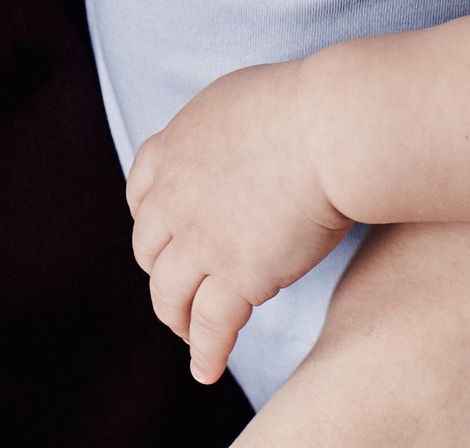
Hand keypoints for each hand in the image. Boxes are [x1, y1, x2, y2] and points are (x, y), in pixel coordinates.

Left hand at [126, 61, 351, 384]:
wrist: (329, 130)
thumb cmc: (304, 106)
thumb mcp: (235, 100)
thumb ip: (220, 130)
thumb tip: (232, 143)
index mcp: (172, 149)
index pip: (140, 194)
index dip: (151, 222)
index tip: (164, 237)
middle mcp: (174, 197)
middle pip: (150, 249)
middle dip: (162, 272)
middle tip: (178, 290)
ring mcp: (201, 241)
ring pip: (170, 295)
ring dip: (176, 318)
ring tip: (187, 335)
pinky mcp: (236, 277)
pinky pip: (210, 326)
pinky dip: (206, 352)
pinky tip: (206, 369)